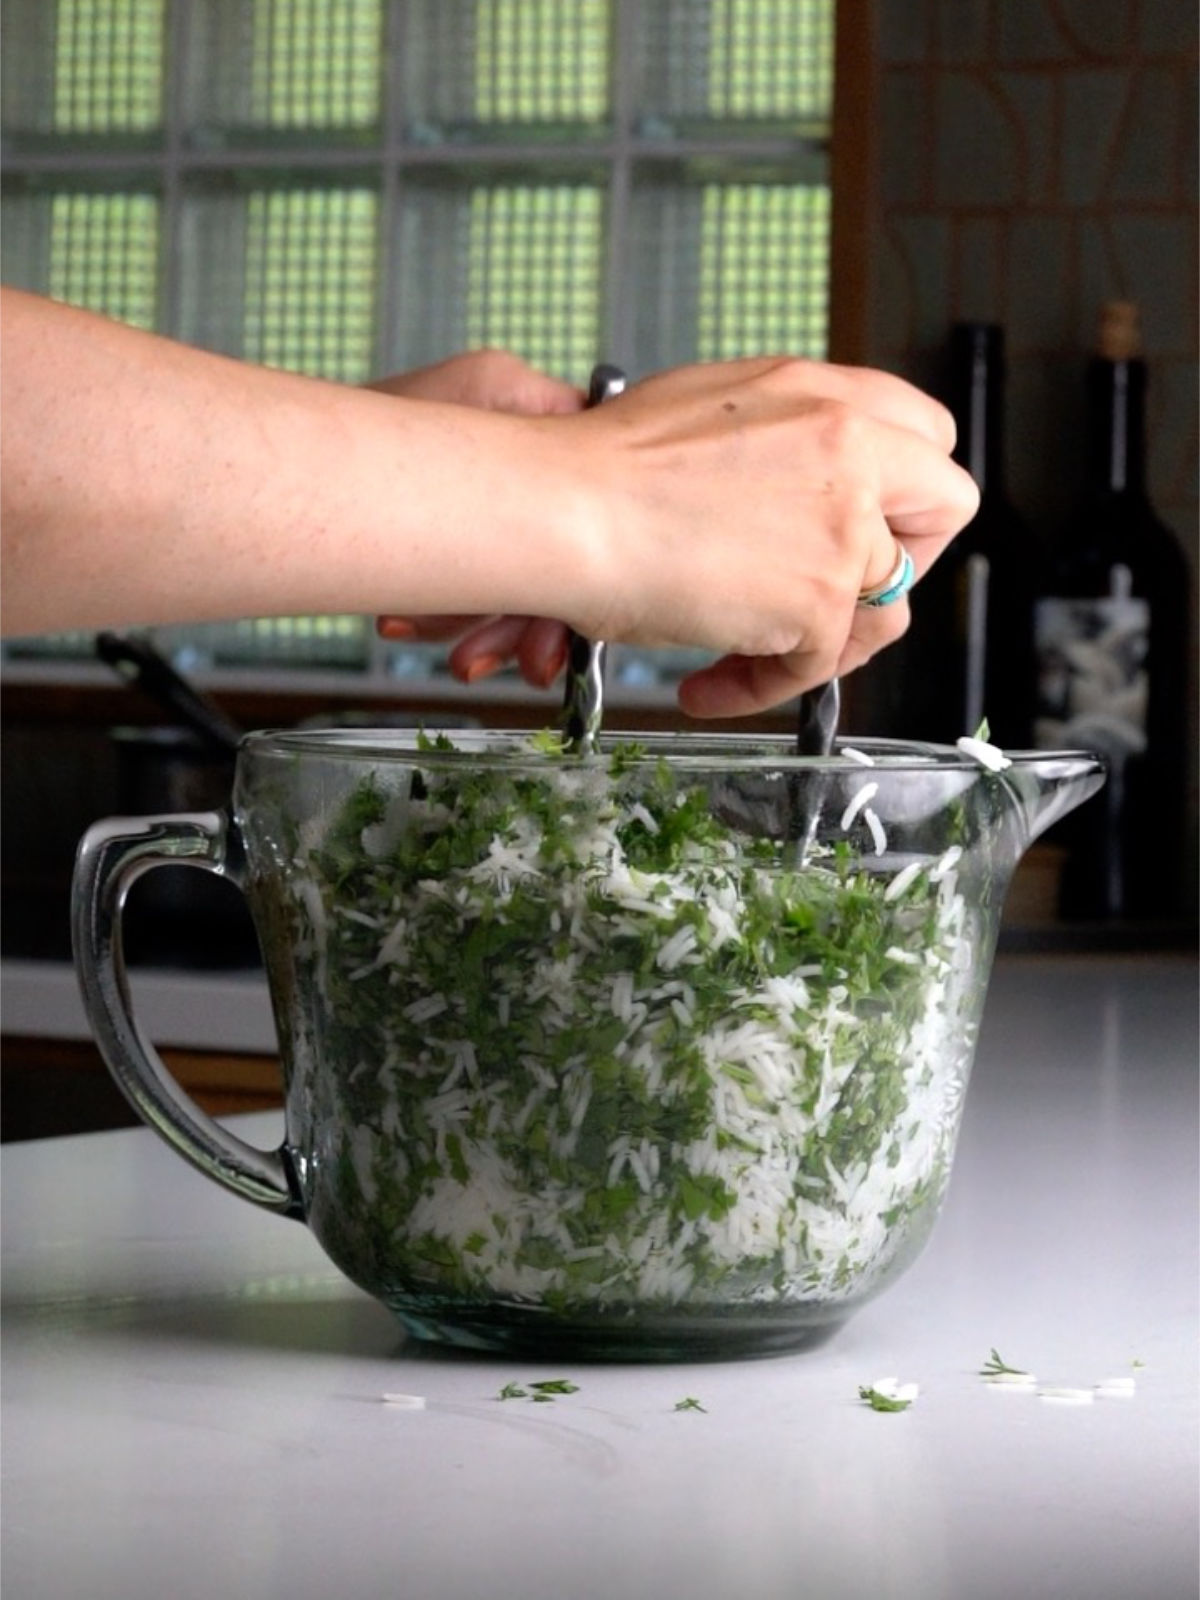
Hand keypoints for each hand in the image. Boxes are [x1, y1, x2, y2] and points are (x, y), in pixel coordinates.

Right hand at [380, 357, 978, 716]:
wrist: (565, 508)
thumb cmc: (602, 467)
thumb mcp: (711, 410)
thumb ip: (779, 439)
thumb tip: (788, 488)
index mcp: (824, 394)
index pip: (925, 433)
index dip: (903, 488)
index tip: (869, 521)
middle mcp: (852, 449)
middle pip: (947, 505)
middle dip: (906, 557)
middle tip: (845, 589)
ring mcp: (845, 528)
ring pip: (889, 606)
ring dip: (831, 642)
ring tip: (758, 653)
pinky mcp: (820, 600)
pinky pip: (818, 667)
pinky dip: (763, 686)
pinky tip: (707, 686)